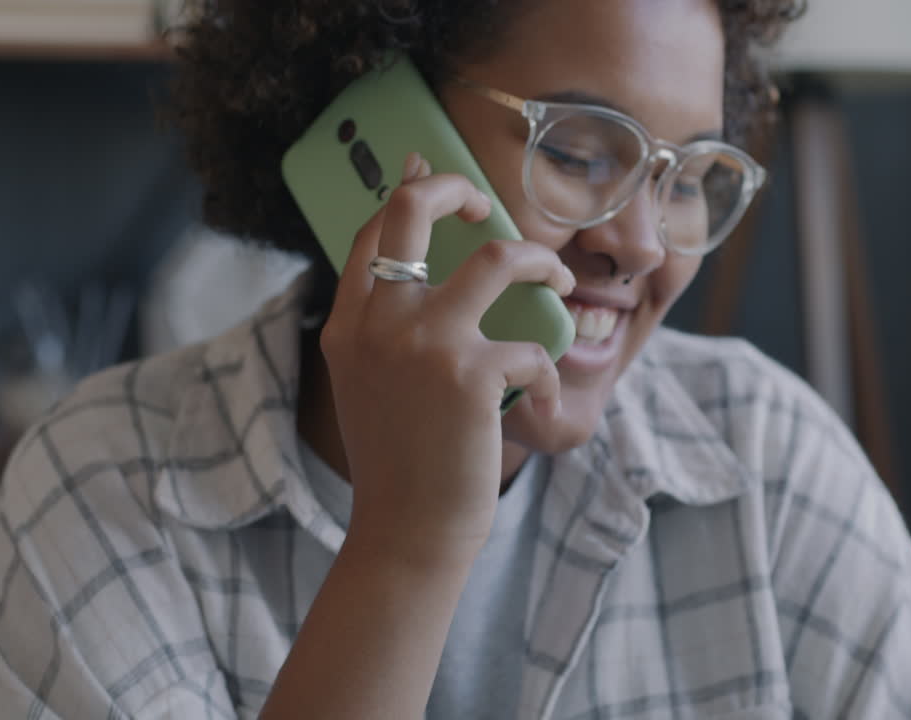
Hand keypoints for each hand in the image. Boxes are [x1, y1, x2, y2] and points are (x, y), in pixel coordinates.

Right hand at [319, 152, 573, 564]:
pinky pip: (534, 349)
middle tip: (489, 205)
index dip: (412, 191)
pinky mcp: (470, 376)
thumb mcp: (370, 384)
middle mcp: (378, 322)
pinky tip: (539, 404)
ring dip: (543, 262)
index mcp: (349, 324)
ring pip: (499, 257)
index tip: (441, 180)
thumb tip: (421, 273)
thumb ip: (384, 328)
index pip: (374, 229)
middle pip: (413, 209)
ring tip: (561, 279)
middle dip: (457, 188)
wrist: (405, 532)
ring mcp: (424, 344)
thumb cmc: (400, 461)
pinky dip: (546, 375)